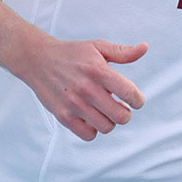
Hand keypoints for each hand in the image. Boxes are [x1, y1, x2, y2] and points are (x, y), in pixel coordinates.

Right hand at [19, 36, 147, 141]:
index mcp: (99, 70)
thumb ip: (123, 52)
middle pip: (121, 116)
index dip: (138, 100)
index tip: (135, 100)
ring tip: (104, 111)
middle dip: (125, 114)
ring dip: (109, 121)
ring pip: (106, 127)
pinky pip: (88, 135)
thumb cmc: (71, 53)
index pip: (130, 93)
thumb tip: (144, 48)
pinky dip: (93, 130)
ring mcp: (74, 104)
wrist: (37, 59)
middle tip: (120, 108)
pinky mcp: (63, 115)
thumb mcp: (98, 47)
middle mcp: (87, 88)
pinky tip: (90, 117)